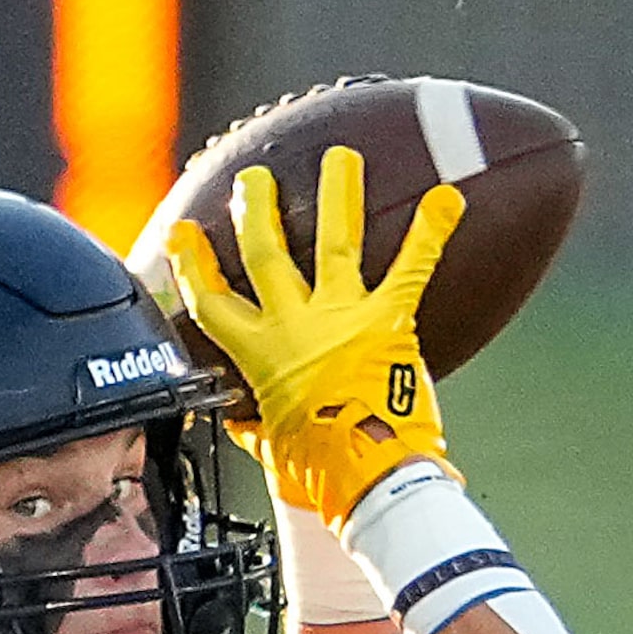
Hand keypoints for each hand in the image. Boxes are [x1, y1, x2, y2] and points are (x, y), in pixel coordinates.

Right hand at [164, 145, 460, 521]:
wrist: (369, 477)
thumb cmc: (323, 472)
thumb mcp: (272, 447)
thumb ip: (254, 427)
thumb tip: (239, 425)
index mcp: (260, 356)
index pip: (213, 301)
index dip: (192, 266)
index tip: (184, 233)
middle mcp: (295, 325)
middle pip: (265, 253)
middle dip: (257, 209)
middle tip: (255, 177)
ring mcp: (341, 317)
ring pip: (333, 240)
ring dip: (337, 193)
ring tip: (342, 157)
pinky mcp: (388, 320)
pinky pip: (410, 267)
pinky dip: (430, 231)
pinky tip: (448, 199)